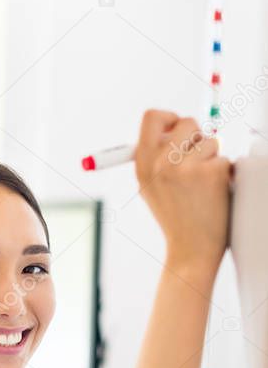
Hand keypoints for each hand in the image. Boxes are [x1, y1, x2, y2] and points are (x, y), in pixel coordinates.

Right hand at [134, 109, 231, 272]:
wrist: (190, 250)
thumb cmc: (175, 218)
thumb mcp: (151, 187)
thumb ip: (158, 157)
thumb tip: (175, 125)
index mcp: (143, 165)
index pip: (152, 117)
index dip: (169, 118)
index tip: (178, 131)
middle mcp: (161, 164)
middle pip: (186, 122)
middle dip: (197, 136)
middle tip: (197, 158)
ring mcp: (186, 168)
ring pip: (210, 140)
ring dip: (212, 158)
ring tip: (203, 185)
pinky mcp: (210, 173)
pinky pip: (224, 158)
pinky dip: (223, 173)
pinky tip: (214, 193)